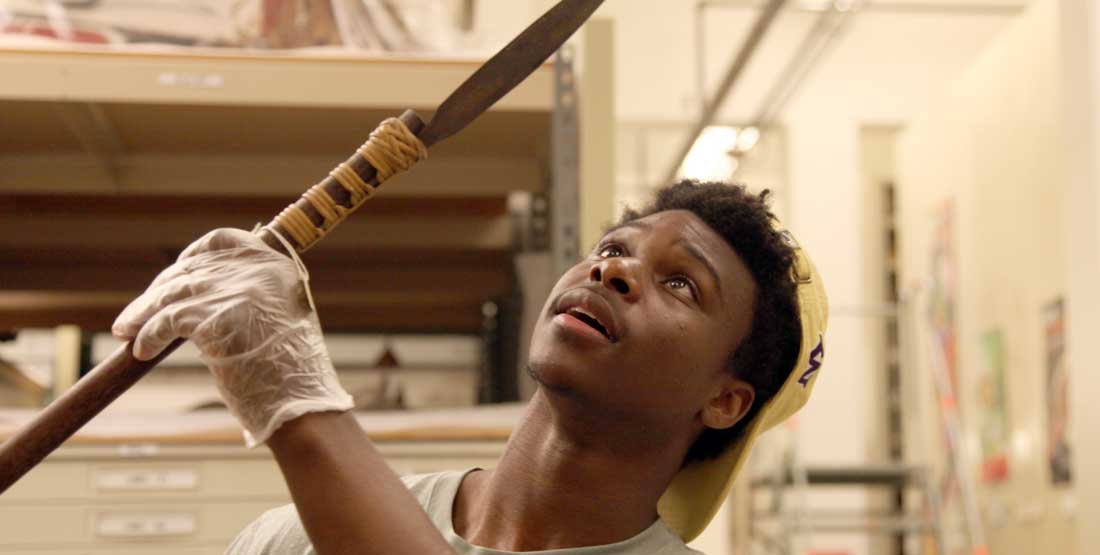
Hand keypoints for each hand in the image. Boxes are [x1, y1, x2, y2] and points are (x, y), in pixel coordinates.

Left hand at [112, 228, 352, 446]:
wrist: (298, 401)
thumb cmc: (287, 372)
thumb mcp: (277, 317)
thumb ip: (248, 296)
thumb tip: (195, 293)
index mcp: (276, 266)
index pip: (223, 241)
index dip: (194, 253)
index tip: (177, 269)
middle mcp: (257, 271)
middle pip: (191, 269)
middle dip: (158, 291)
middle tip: (137, 313)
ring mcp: (235, 292)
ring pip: (172, 294)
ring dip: (141, 313)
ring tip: (126, 331)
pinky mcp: (213, 318)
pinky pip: (166, 321)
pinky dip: (148, 335)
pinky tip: (142, 350)